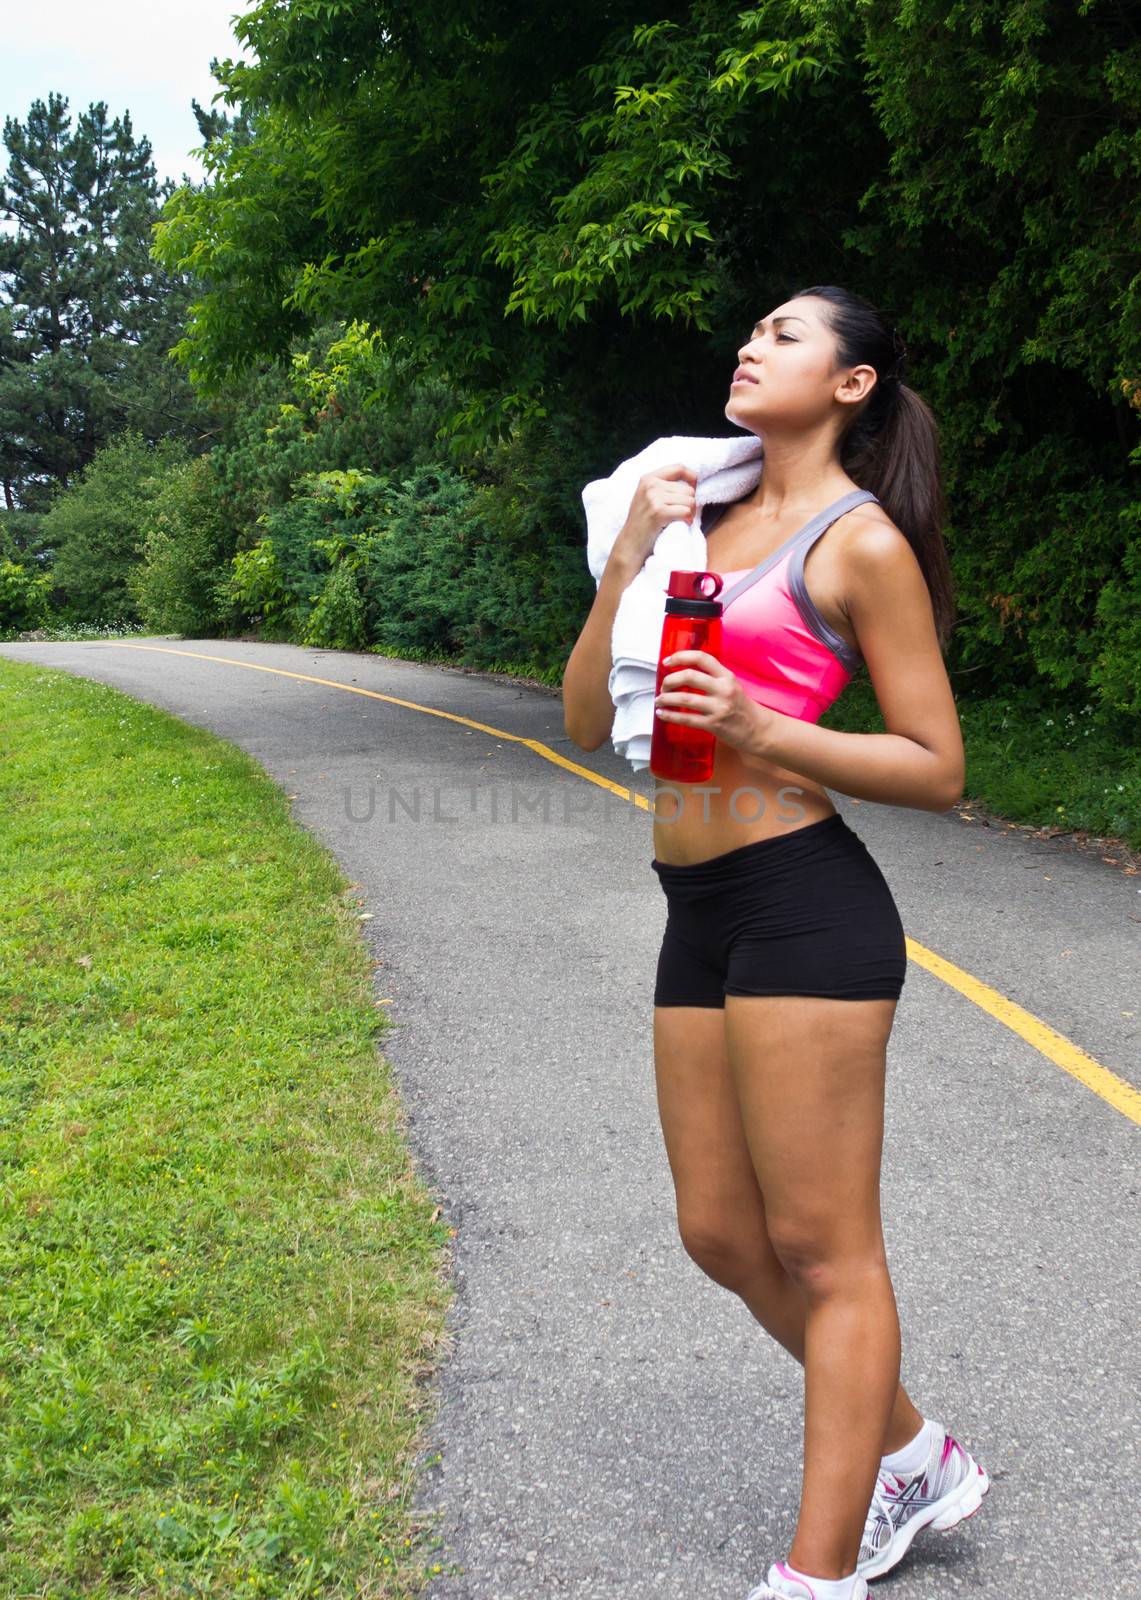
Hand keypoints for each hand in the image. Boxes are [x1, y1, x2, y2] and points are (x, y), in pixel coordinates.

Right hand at [612, 463, 698, 569]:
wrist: (630, 545)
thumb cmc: (643, 524)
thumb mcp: (648, 498)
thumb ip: (664, 487)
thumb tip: (693, 482)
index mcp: (648, 479)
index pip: (679, 468)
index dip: (691, 478)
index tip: (693, 489)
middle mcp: (651, 485)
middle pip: (688, 489)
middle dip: (690, 504)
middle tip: (681, 515)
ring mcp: (654, 498)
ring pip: (690, 501)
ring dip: (690, 513)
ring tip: (679, 520)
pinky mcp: (659, 512)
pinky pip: (686, 512)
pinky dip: (687, 520)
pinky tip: (680, 525)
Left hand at [654, 650, 774, 754]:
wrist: (759, 730)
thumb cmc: (742, 708)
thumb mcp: (732, 686)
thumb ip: (712, 678)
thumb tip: (683, 675)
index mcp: (727, 676)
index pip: (702, 658)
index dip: (681, 656)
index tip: (667, 662)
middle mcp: (723, 689)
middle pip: (689, 676)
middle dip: (669, 680)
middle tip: (663, 686)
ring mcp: (719, 707)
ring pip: (684, 699)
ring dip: (666, 699)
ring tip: (659, 701)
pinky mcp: (714, 724)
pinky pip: (687, 719)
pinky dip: (671, 716)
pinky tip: (663, 714)